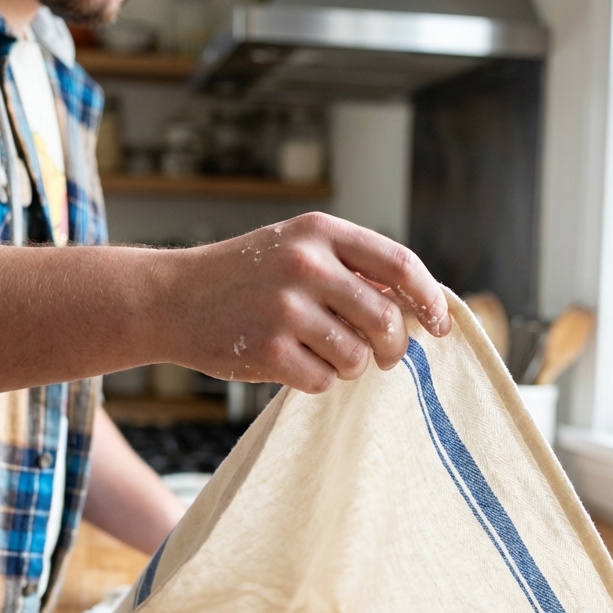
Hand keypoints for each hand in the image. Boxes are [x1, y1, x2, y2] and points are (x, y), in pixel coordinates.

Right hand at [157, 213, 450, 393]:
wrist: (171, 298)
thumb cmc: (244, 277)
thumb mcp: (296, 249)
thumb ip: (351, 268)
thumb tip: (418, 307)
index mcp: (320, 232)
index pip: (400, 264)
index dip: (429, 299)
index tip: (440, 325)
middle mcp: (306, 265)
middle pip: (386, 318)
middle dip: (396, 347)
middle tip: (388, 357)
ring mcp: (285, 308)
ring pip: (357, 356)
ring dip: (352, 367)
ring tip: (327, 356)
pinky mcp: (268, 350)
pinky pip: (323, 380)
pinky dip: (317, 380)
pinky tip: (293, 364)